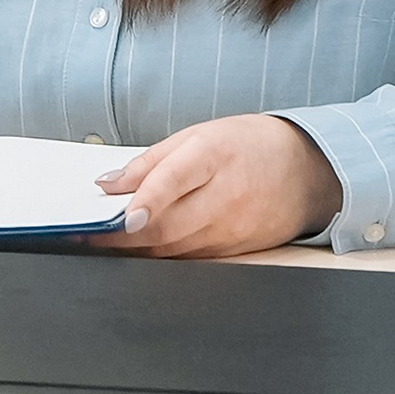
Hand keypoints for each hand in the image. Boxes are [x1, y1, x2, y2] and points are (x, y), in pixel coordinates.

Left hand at [87, 114, 343, 257]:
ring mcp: (234, 228)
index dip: (148, 200)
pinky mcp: (238, 250)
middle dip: (124, 235)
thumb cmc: (247, 145)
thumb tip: (107, 184)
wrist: (307, 169)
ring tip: (104, 242)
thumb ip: (149, 161)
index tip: (123, 217)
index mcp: (212, 154)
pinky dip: (163, 254)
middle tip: (87, 236)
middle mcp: (225, 195)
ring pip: (176, 247)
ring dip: (138, 248)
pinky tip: (142, 248)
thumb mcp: (197, 135)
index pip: (175, 179)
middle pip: (169, 224)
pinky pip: (191, 258)